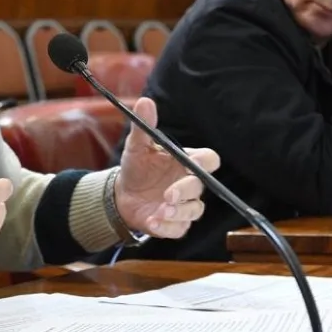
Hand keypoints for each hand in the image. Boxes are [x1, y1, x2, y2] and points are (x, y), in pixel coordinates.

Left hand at [115, 97, 219, 237]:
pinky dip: (167, 228)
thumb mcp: (136, 147)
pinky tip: (152, 222)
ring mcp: (185, 205)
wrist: (122, 195)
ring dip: (178, 212)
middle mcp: (190, 184)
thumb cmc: (137, 167)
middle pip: (201, 187)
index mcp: (186, 162)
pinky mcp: (177, 223)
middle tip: (168, 195)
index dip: (205, 162)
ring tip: (159, 211)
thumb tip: (145, 102)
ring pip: (194, 210)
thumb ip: (144, 127)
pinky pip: (180, 228)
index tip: (191, 163)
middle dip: (186, 191)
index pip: (208, 160)